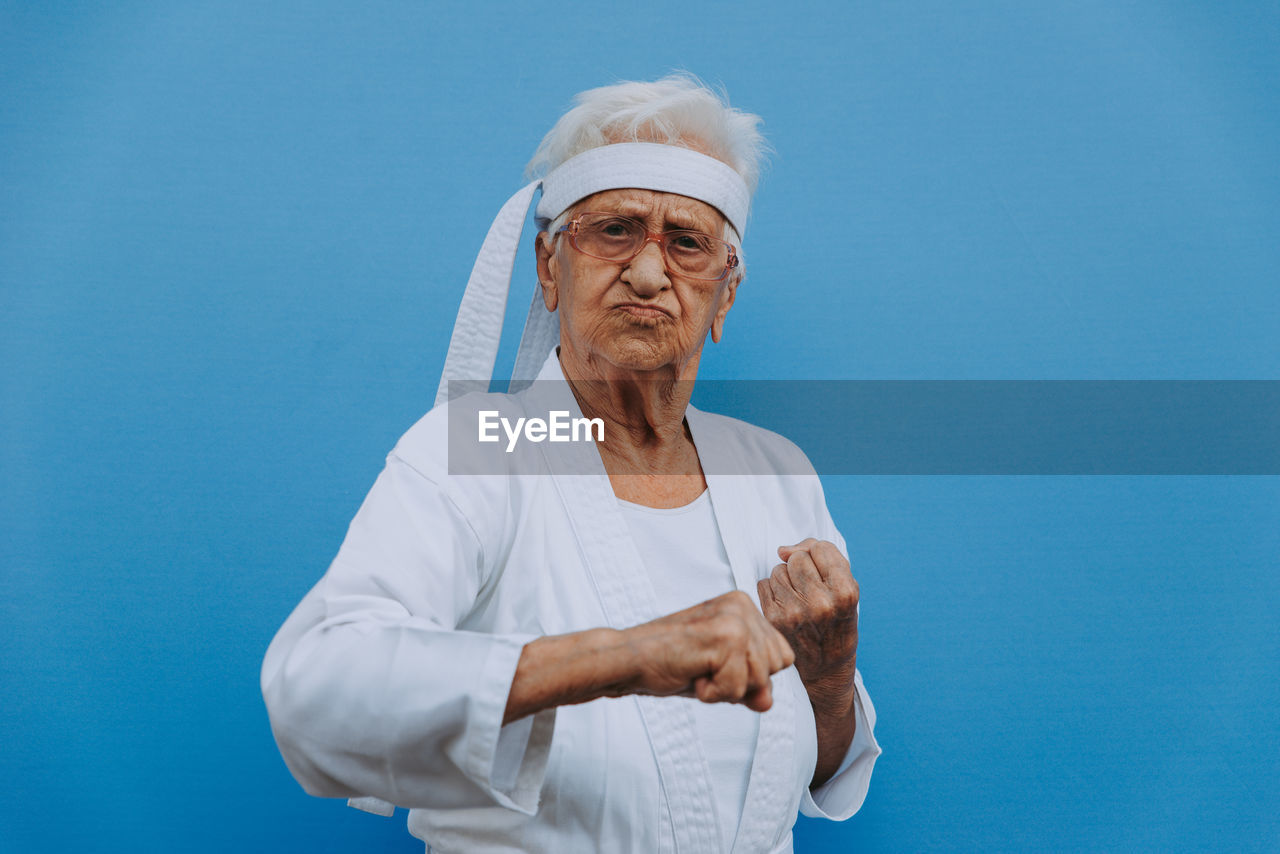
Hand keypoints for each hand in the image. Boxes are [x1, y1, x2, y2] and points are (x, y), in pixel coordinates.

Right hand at [622, 590, 794, 711]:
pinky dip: (712, 694)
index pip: (781, 657)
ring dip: (725, 688)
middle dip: (742, 681)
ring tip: (697, 669)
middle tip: (703, 667)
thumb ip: (750, 686)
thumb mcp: (720, 676)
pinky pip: (738, 688)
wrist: (627, 659)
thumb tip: (767, 702)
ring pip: (760, 679)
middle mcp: (743, 604)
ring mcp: (735, 618)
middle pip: (776, 668)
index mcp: (744, 606)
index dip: (751, 675)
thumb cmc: (669, 663)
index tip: (714, 663)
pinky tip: (691, 673)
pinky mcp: (726, 636)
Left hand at [757, 539, 858, 696]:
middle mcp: (821, 603)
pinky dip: (772, 592)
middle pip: (797, 558)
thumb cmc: (837, 623)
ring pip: (778, 570)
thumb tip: (782, 550)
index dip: (820, 556)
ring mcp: (795, 612)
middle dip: (801, 567)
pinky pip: (763, 584)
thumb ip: (824, 559)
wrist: (825, 670)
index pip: (821, 548)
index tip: (823, 573)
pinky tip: (785, 607)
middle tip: (810, 588)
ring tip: (798, 599)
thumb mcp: (847, 591)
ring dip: (785, 579)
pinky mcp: (774, 619)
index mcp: (845, 593)